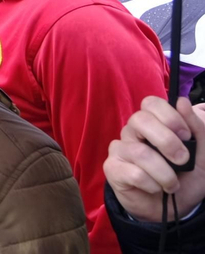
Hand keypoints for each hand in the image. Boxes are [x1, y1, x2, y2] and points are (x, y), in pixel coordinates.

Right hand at [105, 96, 204, 221]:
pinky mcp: (112, 168)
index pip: (151, 103)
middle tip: (183, 160)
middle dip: (167, 142)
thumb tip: (181, 102)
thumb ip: (196, 127)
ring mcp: (120, 148)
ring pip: (140, 152)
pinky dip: (153, 185)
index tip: (187, 136)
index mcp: (153, 122)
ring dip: (165, 173)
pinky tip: (155, 188)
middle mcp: (132, 131)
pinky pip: (133, 173)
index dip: (170, 116)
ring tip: (172, 184)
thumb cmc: (186, 174)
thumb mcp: (202, 152)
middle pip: (139, 120)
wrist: (175, 206)